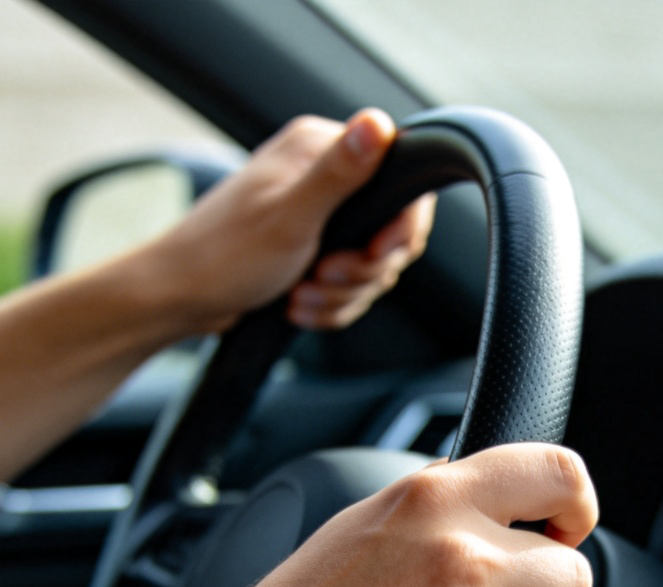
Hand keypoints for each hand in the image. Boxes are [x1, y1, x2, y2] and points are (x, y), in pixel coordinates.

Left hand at [149, 109, 434, 334]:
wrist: (181, 298)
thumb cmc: (224, 255)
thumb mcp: (289, 216)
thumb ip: (339, 173)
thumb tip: (378, 124)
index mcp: (319, 150)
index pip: (401, 182)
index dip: (400, 228)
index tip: (377, 253)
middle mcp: (324, 177)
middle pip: (391, 234)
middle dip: (362, 270)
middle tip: (323, 275)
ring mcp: (320, 217)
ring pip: (371, 267)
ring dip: (341, 294)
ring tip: (301, 295)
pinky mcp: (314, 251)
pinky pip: (350, 287)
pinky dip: (330, 305)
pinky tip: (298, 305)